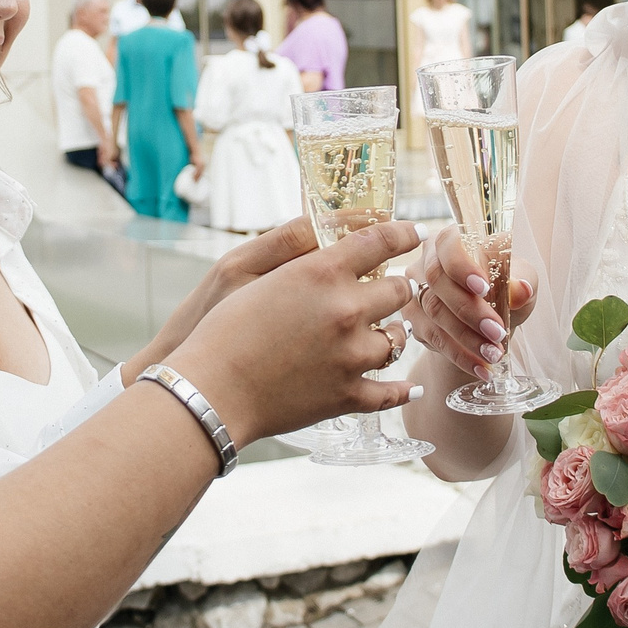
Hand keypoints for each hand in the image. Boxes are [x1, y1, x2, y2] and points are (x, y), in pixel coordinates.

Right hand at [165, 217, 423, 441]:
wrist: (212, 391)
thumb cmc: (221, 328)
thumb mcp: (252, 272)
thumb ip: (298, 255)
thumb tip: (330, 245)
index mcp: (322, 273)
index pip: (378, 241)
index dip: (401, 233)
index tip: (415, 232)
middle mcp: (346, 310)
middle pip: (398, 290)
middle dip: (398, 287)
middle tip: (396, 287)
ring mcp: (351, 356)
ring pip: (396, 340)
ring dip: (394, 334)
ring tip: (389, 333)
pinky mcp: (348, 396)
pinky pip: (389, 392)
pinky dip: (401, 390)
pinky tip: (409, 387)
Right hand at [404, 225, 533, 382]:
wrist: (488, 322)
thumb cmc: (504, 290)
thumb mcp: (521, 280)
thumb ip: (523, 281)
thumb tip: (521, 290)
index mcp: (449, 240)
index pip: (446, 245)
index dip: (461, 266)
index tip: (484, 287)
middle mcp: (425, 262)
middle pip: (437, 281)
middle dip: (469, 311)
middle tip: (497, 332)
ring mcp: (415, 292)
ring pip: (434, 314)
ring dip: (466, 338)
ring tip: (494, 354)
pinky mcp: (413, 321)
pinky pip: (433, 339)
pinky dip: (459, 355)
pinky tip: (480, 367)